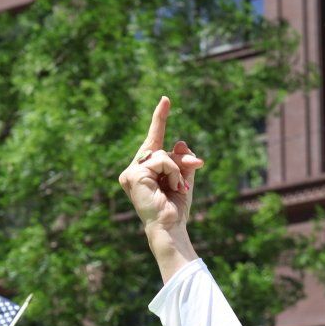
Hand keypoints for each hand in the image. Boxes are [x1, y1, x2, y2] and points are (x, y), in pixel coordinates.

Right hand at [118, 96, 204, 240]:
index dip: (160, 119)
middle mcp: (133, 170)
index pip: (153, 141)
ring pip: (162, 154)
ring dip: (177, 170)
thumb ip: (182, 160)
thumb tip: (180, 142)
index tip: (166, 99)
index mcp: (144, 170)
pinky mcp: (133, 175)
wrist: (170, 226)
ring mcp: (130, 172)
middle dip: (179, 161)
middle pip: (160, 147)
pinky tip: (171, 187)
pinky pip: (161, 160)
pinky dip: (172, 172)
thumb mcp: (183, 178)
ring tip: (177, 188)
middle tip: (194, 170)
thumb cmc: (175, 208)